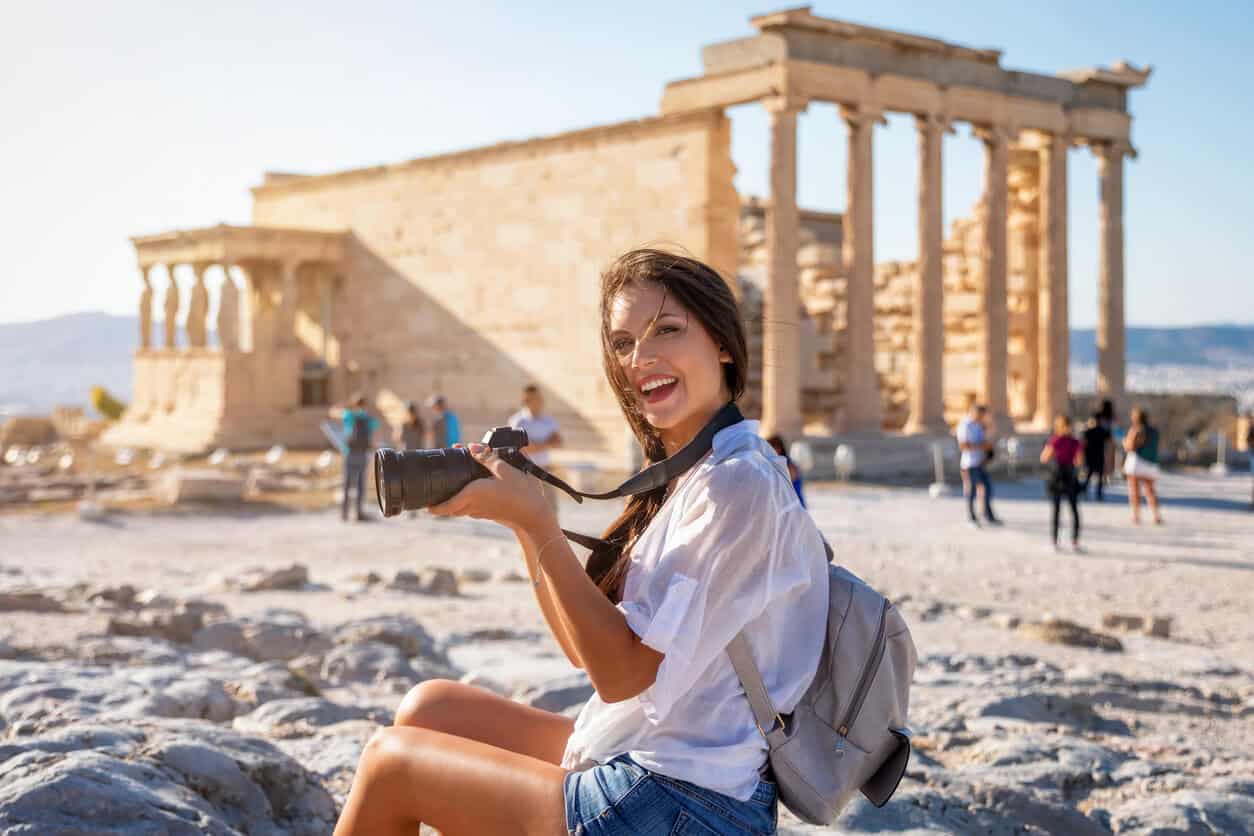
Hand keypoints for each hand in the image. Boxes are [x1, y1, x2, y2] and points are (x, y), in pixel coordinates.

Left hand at [427, 443, 554, 532]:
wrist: (535, 515)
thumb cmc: (521, 493)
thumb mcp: (505, 469)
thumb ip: (486, 457)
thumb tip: (471, 447)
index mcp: (472, 494)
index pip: (445, 506)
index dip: (434, 508)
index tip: (425, 506)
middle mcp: (473, 506)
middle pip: (451, 508)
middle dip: (442, 502)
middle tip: (435, 493)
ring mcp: (481, 512)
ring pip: (461, 510)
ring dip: (454, 502)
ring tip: (453, 489)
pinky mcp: (489, 514)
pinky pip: (471, 509)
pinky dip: (466, 502)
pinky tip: (473, 492)